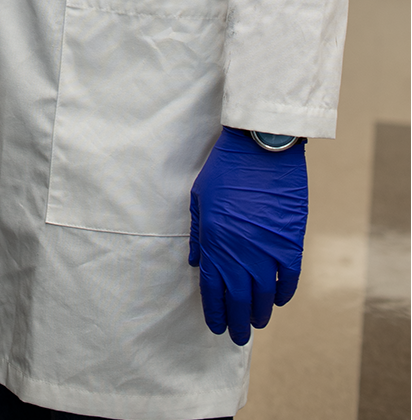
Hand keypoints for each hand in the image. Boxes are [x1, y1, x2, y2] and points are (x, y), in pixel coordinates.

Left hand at [189, 128, 306, 344]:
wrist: (261, 151)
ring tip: (256, 324)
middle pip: (239, 299)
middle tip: (238, 337)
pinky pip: (289, 279)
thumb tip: (199, 265)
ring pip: (265, 295)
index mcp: (214, 242)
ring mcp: (268, 250)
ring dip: (260, 312)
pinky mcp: (291, 244)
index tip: (216, 326)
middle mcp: (241, 252)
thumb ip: (199, 236)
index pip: (213, 289)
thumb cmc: (224, 171)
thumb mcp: (199, 200)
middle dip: (237, 321)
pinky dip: (284, 294)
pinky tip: (278, 302)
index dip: (214, 311)